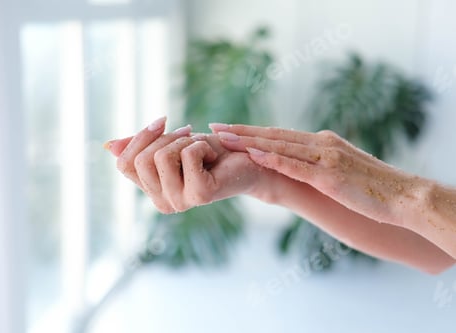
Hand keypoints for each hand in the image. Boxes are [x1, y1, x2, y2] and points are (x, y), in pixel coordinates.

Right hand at [105, 117, 264, 213]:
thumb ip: (140, 146)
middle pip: (142, 158)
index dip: (139, 137)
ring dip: (185, 142)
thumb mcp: (169, 143)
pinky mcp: (199, 196)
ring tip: (203, 150)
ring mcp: (180, 202)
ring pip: (161, 156)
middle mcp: (162, 203)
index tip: (162, 122)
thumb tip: (108, 146)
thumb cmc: (209, 152)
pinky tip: (214, 158)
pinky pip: (186, 155)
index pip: (124, 163)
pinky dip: (201, 146)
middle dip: (167, 138)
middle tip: (190, 139)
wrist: (245, 160)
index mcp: (152, 192)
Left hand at [210, 123, 425, 227]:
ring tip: (223, 137)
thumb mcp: (340, 171)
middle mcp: (321, 144)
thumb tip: (299, 168)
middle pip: (274, 135)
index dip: (252, 131)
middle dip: (241, 131)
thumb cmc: (372, 188)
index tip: (228, 129)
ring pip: (280, 146)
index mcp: (322, 143)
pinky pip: (296, 165)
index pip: (280, 135)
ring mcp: (325, 159)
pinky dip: (273, 158)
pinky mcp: (329, 176)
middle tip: (214, 126)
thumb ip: (319, 166)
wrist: (404, 196)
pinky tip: (254, 153)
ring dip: (249, 140)